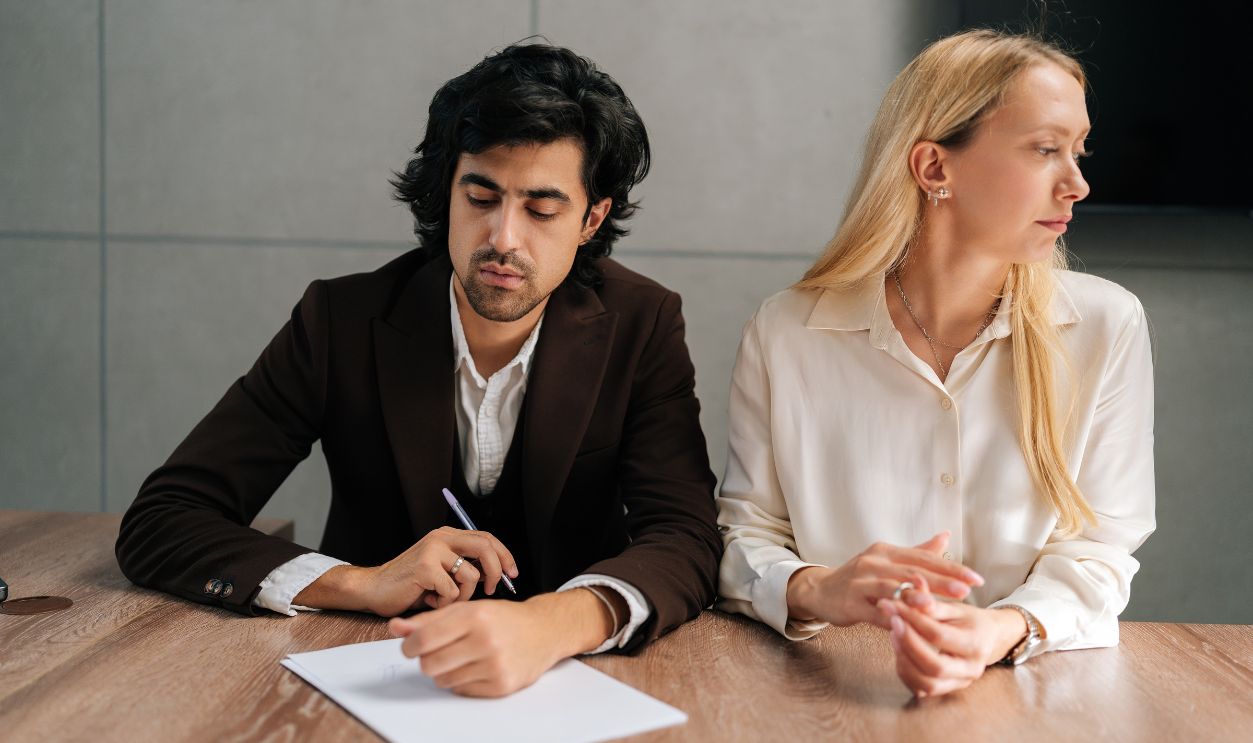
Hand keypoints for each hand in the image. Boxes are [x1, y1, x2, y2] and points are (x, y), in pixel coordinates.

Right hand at [294, 527, 517, 616]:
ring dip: (463, 595)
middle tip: (491, 589)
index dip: (504, 555)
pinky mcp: (425, 567)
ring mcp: (433, 551)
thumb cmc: (411, 585)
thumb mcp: (442, 570)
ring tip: (444, 599)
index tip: (512, 573)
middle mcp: (442, 538)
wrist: (374, 589)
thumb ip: (466, 565)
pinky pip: (452, 591)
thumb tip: (498, 573)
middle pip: (485, 548)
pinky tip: (430, 601)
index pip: (487, 538)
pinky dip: (445, 603)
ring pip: (470, 575)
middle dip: (495, 571)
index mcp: (448, 536)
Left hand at [388, 590, 613, 696]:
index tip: (409, 646)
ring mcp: (494, 665)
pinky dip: (461, 681)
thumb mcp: (467, 609)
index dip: (409, 646)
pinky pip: (462, 691)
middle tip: (436, 653)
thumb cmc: (502, 618)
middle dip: (426, 660)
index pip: (423, 639)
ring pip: (443, 680)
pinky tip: (474, 667)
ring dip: (444, 671)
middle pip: (429, 664)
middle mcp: (485, 640)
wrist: (544, 631)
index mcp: (474, 616)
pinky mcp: (501, 685)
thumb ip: (429, 619)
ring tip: (459, 658)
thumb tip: (395, 627)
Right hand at [785, 532, 982, 628]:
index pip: (924, 557)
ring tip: (936, 604)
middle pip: (912, 571)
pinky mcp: (850, 602)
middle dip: (940, 581)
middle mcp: (873, 562)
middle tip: (965, 590)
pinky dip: (891, 616)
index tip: (975, 578)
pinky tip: (907, 624)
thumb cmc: (860, 577)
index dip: (951, 568)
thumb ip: (918, 552)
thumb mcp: (887, 561)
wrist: (821, 590)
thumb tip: (946, 536)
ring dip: (914, 596)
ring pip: (891, 588)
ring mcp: (860, 582)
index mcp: (887, 551)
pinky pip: (874, 610)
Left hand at [876, 585, 1027, 697]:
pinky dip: (905, 671)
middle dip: (908, 644)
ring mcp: (959, 683)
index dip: (913, 620)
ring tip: (894, 634)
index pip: (938, 635)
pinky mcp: (946, 690)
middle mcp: (970, 669)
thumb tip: (912, 582)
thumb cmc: (970, 620)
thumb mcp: (955, 608)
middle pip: (934, 666)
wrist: (988, 639)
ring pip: (927, 683)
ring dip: (904, 659)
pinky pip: (921, 689)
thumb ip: (932, 602)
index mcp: (975, 644)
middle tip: (892, 621)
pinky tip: (899, 650)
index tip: (894, 605)